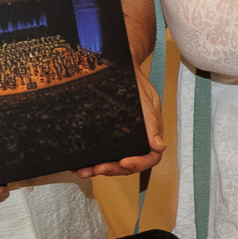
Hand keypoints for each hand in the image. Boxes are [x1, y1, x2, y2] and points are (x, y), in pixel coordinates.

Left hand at [72, 63, 165, 177]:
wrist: (119, 67)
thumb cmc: (136, 82)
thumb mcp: (147, 99)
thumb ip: (153, 122)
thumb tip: (159, 145)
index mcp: (151, 134)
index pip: (150, 157)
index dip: (138, 163)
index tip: (124, 162)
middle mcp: (136, 139)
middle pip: (128, 164)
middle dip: (113, 169)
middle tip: (98, 169)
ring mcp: (121, 139)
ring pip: (113, 162)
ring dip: (98, 169)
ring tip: (83, 171)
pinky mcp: (106, 136)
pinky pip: (101, 152)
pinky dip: (90, 160)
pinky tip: (78, 164)